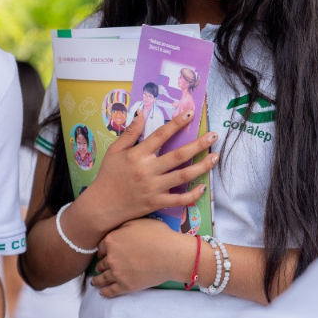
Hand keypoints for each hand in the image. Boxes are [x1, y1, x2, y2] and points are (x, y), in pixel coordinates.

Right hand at [79, 107, 216, 230]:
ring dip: (202, 166)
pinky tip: (204, 187)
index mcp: (137, 155)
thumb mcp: (114, 150)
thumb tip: (141, 113)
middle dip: (198, 144)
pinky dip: (193, 194)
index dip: (176, 123)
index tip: (190, 114)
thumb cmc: (108, 175)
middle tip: (214, 136)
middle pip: (178, 155)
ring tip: (215, 157)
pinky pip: (179, 199)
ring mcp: (154, 188)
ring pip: (183, 176)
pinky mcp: (157, 203)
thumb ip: (130, 132)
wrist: (102, 205)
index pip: (161, 135)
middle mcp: (148, 170)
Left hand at [92, 217, 194, 297]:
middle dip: (101, 264)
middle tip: (100, 267)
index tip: (103, 254)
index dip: (102, 250)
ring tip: (95, 282)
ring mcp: (117, 273)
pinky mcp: (126, 286)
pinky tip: (102, 292)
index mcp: (112, 240)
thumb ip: (122, 227)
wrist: (172, 255)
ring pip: (102, 278)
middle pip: (101, 263)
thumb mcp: (137, 222)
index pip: (100, 247)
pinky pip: (111, 291)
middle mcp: (111, 257)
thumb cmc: (158, 235)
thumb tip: (116, 231)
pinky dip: (105, 292)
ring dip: (97, 280)